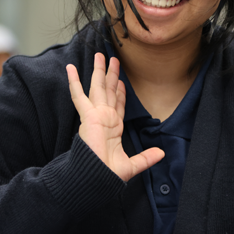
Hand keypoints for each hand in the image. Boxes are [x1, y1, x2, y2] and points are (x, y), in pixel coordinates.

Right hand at [66, 53, 163, 181]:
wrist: (97, 177)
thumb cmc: (109, 173)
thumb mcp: (133, 165)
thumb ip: (146, 158)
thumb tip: (162, 154)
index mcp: (114, 127)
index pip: (118, 104)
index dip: (120, 92)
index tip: (122, 81)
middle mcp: (105, 117)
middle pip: (108, 90)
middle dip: (111, 74)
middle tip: (113, 59)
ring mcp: (95, 114)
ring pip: (97, 87)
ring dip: (99, 71)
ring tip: (100, 55)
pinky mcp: (87, 115)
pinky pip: (79, 95)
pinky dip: (74, 81)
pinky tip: (71, 68)